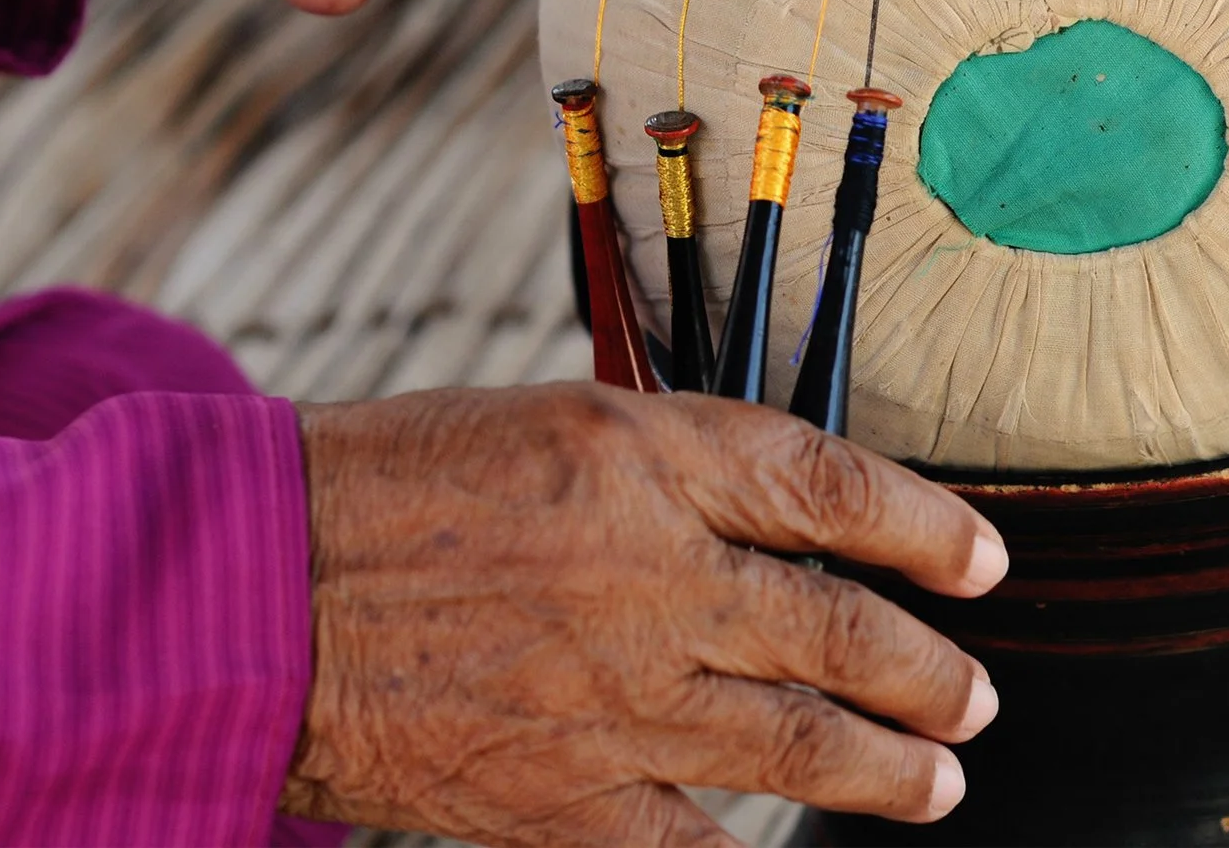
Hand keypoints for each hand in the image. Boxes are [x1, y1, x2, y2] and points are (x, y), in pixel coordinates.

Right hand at [284, 383, 1009, 845]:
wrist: (244, 593)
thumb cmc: (382, 486)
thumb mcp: (546, 424)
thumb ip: (670, 470)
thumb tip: (781, 521)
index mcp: (648, 458)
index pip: (835, 488)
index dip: (929, 529)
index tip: (984, 563)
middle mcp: (655, 575)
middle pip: (843, 631)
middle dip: (929, 674)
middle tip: (973, 699)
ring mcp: (615, 695)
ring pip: (801, 745)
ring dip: (887, 771)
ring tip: (937, 782)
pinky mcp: (560, 796)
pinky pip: (693, 847)